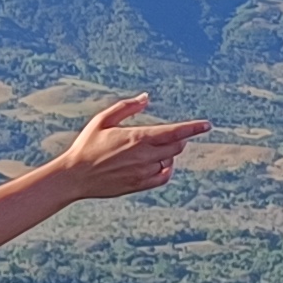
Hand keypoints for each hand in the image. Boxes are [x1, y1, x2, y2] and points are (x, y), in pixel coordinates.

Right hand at [47, 94, 210, 198]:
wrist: (75, 176)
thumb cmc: (87, 145)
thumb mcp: (103, 120)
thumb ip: (127, 107)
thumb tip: (146, 98)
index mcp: (137, 137)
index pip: (175, 132)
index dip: (193, 128)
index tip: (207, 125)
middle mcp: (144, 156)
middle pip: (177, 147)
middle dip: (178, 139)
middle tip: (168, 136)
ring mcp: (142, 172)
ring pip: (169, 161)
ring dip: (168, 154)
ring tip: (150, 150)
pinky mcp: (139, 185)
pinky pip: (163, 177)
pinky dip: (166, 170)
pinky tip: (160, 165)